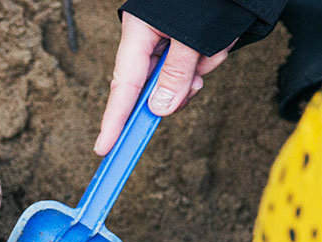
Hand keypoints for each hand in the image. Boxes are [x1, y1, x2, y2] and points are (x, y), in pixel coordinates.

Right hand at [95, 13, 233, 152]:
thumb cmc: (208, 0)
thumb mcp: (194, 37)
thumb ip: (176, 74)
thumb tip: (159, 110)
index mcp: (138, 33)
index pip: (123, 87)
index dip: (113, 120)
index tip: (104, 148)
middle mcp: (147, 40)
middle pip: (153, 87)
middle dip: (180, 86)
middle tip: (197, 78)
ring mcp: (166, 43)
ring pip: (179, 79)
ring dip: (201, 68)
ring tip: (214, 45)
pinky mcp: (183, 45)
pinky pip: (194, 67)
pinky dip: (208, 60)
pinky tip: (217, 43)